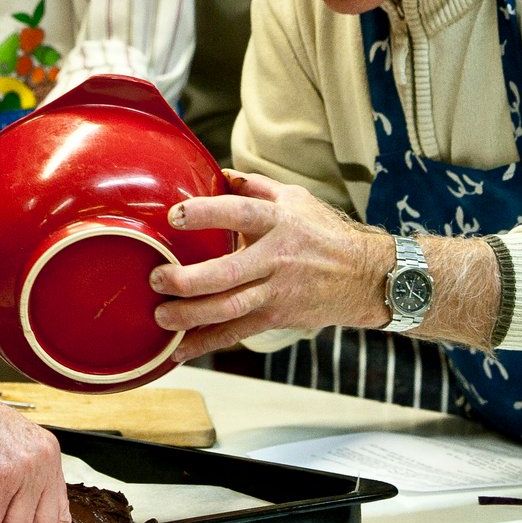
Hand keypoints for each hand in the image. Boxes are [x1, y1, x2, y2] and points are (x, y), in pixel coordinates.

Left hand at [150, 171, 388, 360]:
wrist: (365, 277)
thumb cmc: (323, 232)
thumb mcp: (295, 199)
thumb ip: (254, 187)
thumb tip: (217, 173)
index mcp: (279, 222)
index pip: (241, 213)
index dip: (207, 214)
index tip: (175, 215)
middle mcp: (276, 257)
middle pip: (228, 272)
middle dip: (187, 279)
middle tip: (156, 278)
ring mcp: (276, 291)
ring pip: (230, 308)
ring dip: (191, 315)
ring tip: (161, 316)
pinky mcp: (276, 317)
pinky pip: (237, 333)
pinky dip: (208, 343)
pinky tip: (181, 349)